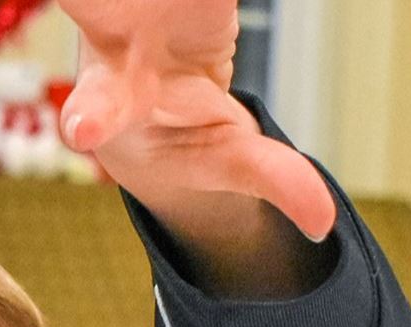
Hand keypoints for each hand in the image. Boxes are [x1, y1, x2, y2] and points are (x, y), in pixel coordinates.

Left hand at [53, 0, 335, 242]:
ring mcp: (127, 0)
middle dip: (94, 5)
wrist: (158, 92)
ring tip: (195, 1)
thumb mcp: (230, 163)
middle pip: (89, 10)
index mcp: (120, 100)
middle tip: (101, 5)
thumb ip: (272, 180)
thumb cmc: (186, 137)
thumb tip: (324, 220)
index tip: (85, 131)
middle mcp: (107, 37)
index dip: (95, 116)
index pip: (102, 108)